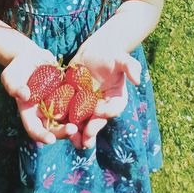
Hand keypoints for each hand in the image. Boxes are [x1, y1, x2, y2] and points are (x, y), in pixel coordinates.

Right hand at [1, 43, 76, 144]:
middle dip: (63, 132)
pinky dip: (84, 106)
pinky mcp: (67, 93)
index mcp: (29, 113)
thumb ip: (13, 86)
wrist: (31, 57)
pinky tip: (93, 107)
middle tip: (73, 130)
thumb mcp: (10, 76)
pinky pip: (76, 102)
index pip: (34, 129)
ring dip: (77, 124)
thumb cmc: (16, 68)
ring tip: (86, 124)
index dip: (42, 136)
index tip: (51, 140)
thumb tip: (24, 96)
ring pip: (67, 118)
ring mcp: (57, 103)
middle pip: (54, 128)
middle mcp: (44, 112)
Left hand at [67, 33, 141, 148]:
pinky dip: (63, 122)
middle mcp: (102, 106)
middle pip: (97, 121)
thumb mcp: (121, 58)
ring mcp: (86, 107)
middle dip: (91, 131)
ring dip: (77, 133)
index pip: (113, 108)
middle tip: (86, 140)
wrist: (93, 52)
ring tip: (72, 139)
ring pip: (82, 123)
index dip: (107, 112)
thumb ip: (131, 67)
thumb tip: (137, 80)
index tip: (100, 111)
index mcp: (116, 99)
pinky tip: (56, 126)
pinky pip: (67, 114)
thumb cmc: (110, 55)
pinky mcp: (72, 103)